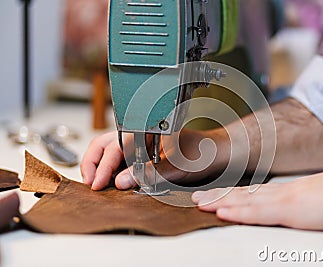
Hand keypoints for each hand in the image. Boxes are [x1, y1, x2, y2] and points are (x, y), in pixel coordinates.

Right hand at [81, 129, 225, 189]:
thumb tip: (122, 181)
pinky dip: (111, 167)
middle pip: (105, 143)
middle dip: (93, 162)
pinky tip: (112, 180)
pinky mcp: (144, 152)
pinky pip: (120, 157)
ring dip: (100, 164)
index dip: (102, 166)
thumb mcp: (177, 166)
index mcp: (146, 131)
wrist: (217, 153)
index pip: (114, 147)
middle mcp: (140, 134)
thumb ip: (149, 173)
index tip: (97, 183)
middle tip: (91, 182)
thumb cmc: (202, 152)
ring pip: (110, 148)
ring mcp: (141, 143)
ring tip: (97, 182)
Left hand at [192, 161, 322, 230]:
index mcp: (287, 191)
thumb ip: (302, 203)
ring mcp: (284, 199)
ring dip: (220, 202)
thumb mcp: (317, 199)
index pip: (253, 193)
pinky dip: (238, 211)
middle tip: (196, 198)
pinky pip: (259, 212)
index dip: (231, 193)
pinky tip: (222, 212)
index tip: (216, 195)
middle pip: (243, 194)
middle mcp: (280, 192)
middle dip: (218, 196)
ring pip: (244, 201)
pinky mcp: (291, 209)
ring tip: (200, 203)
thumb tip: (295, 208)